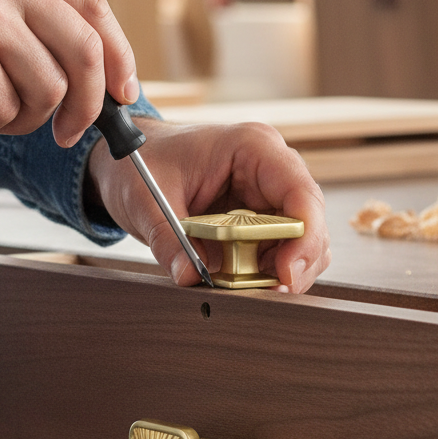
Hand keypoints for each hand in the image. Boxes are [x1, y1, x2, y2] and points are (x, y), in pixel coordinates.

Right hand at [0, 0, 137, 142]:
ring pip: (49, 90)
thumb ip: (23, 14)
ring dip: (19, 118)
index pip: (93, 8)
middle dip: (88, 105)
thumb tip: (82, 70)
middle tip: (67, 132)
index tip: (124, 91)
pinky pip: (5, 110)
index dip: (119, 55)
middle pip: (86, 52)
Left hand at [88, 119, 330, 292]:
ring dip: (282, 269)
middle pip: (309, 221)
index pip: (301, 192)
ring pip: (302, 239)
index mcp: (252, 147)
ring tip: (250, 287)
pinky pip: (280, 248)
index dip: (305, 237)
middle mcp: (270, 167)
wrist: (128, 160)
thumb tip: (191, 277)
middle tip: (268, 291)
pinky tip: (246, 281)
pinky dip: (268, 270)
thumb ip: (169, 239)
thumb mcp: (146, 200)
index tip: (286, 274)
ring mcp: (268, 192)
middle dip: (295, 261)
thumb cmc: (141, 163)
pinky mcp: (260, 216)